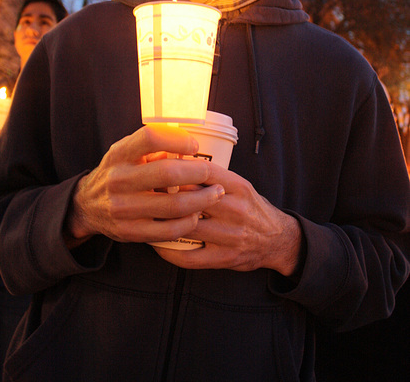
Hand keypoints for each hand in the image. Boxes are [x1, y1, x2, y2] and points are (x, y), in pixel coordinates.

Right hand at [64, 124, 224, 246]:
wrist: (87, 206)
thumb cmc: (117, 172)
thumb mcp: (126, 152)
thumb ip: (153, 148)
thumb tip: (190, 146)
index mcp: (119, 154)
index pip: (150, 137)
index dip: (177, 139)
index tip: (194, 145)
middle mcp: (118, 179)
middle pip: (168, 173)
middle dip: (198, 173)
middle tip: (212, 174)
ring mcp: (123, 208)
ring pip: (173, 205)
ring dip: (201, 200)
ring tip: (215, 194)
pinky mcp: (130, 232)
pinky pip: (168, 230)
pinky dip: (188, 222)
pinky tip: (196, 215)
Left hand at [154, 165, 302, 276]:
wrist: (277, 239)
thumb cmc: (251, 207)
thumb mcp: (239, 185)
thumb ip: (213, 177)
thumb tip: (175, 162)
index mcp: (238, 187)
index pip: (203, 171)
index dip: (177, 169)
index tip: (158, 168)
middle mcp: (235, 209)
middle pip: (191, 199)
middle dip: (165, 195)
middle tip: (144, 191)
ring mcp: (230, 236)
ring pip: (187, 227)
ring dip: (163, 223)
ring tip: (145, 216)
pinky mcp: (225, 258)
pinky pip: (189, 257)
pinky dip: (168, 251)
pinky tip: (156, 243)